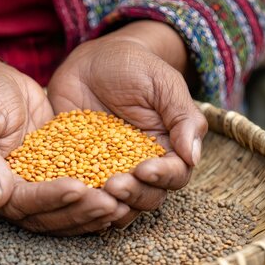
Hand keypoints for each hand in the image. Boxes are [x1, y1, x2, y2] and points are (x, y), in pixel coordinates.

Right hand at [0, 59, 129, 235]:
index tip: (79, 188)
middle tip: (110, 205)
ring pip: (59, 213)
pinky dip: (89, 201)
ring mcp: (25, 188)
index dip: (50, 198)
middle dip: (77, 211)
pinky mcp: (45, 178)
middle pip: (43, 216)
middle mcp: (3, 196)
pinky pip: (67, 197)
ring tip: (119, 206)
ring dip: (88, 213)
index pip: (19, 203)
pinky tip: (115, 200)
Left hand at [48, 21, 207, 224]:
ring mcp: (110, 170)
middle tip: (114, 184)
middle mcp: (141, 166)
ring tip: (94, 192)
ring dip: (108, 203)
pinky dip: (79, 197)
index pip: (174, 175)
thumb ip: (182, 117)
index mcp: (168, 149)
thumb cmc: (134, 67)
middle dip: (133, 194)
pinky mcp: (80, 168)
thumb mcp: (162, 84)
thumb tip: (193, 157)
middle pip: (147, 197)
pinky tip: (70, 191)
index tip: (145, 170)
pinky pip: (83, 190)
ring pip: (117, 202)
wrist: (92, 61)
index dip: (162, 177)